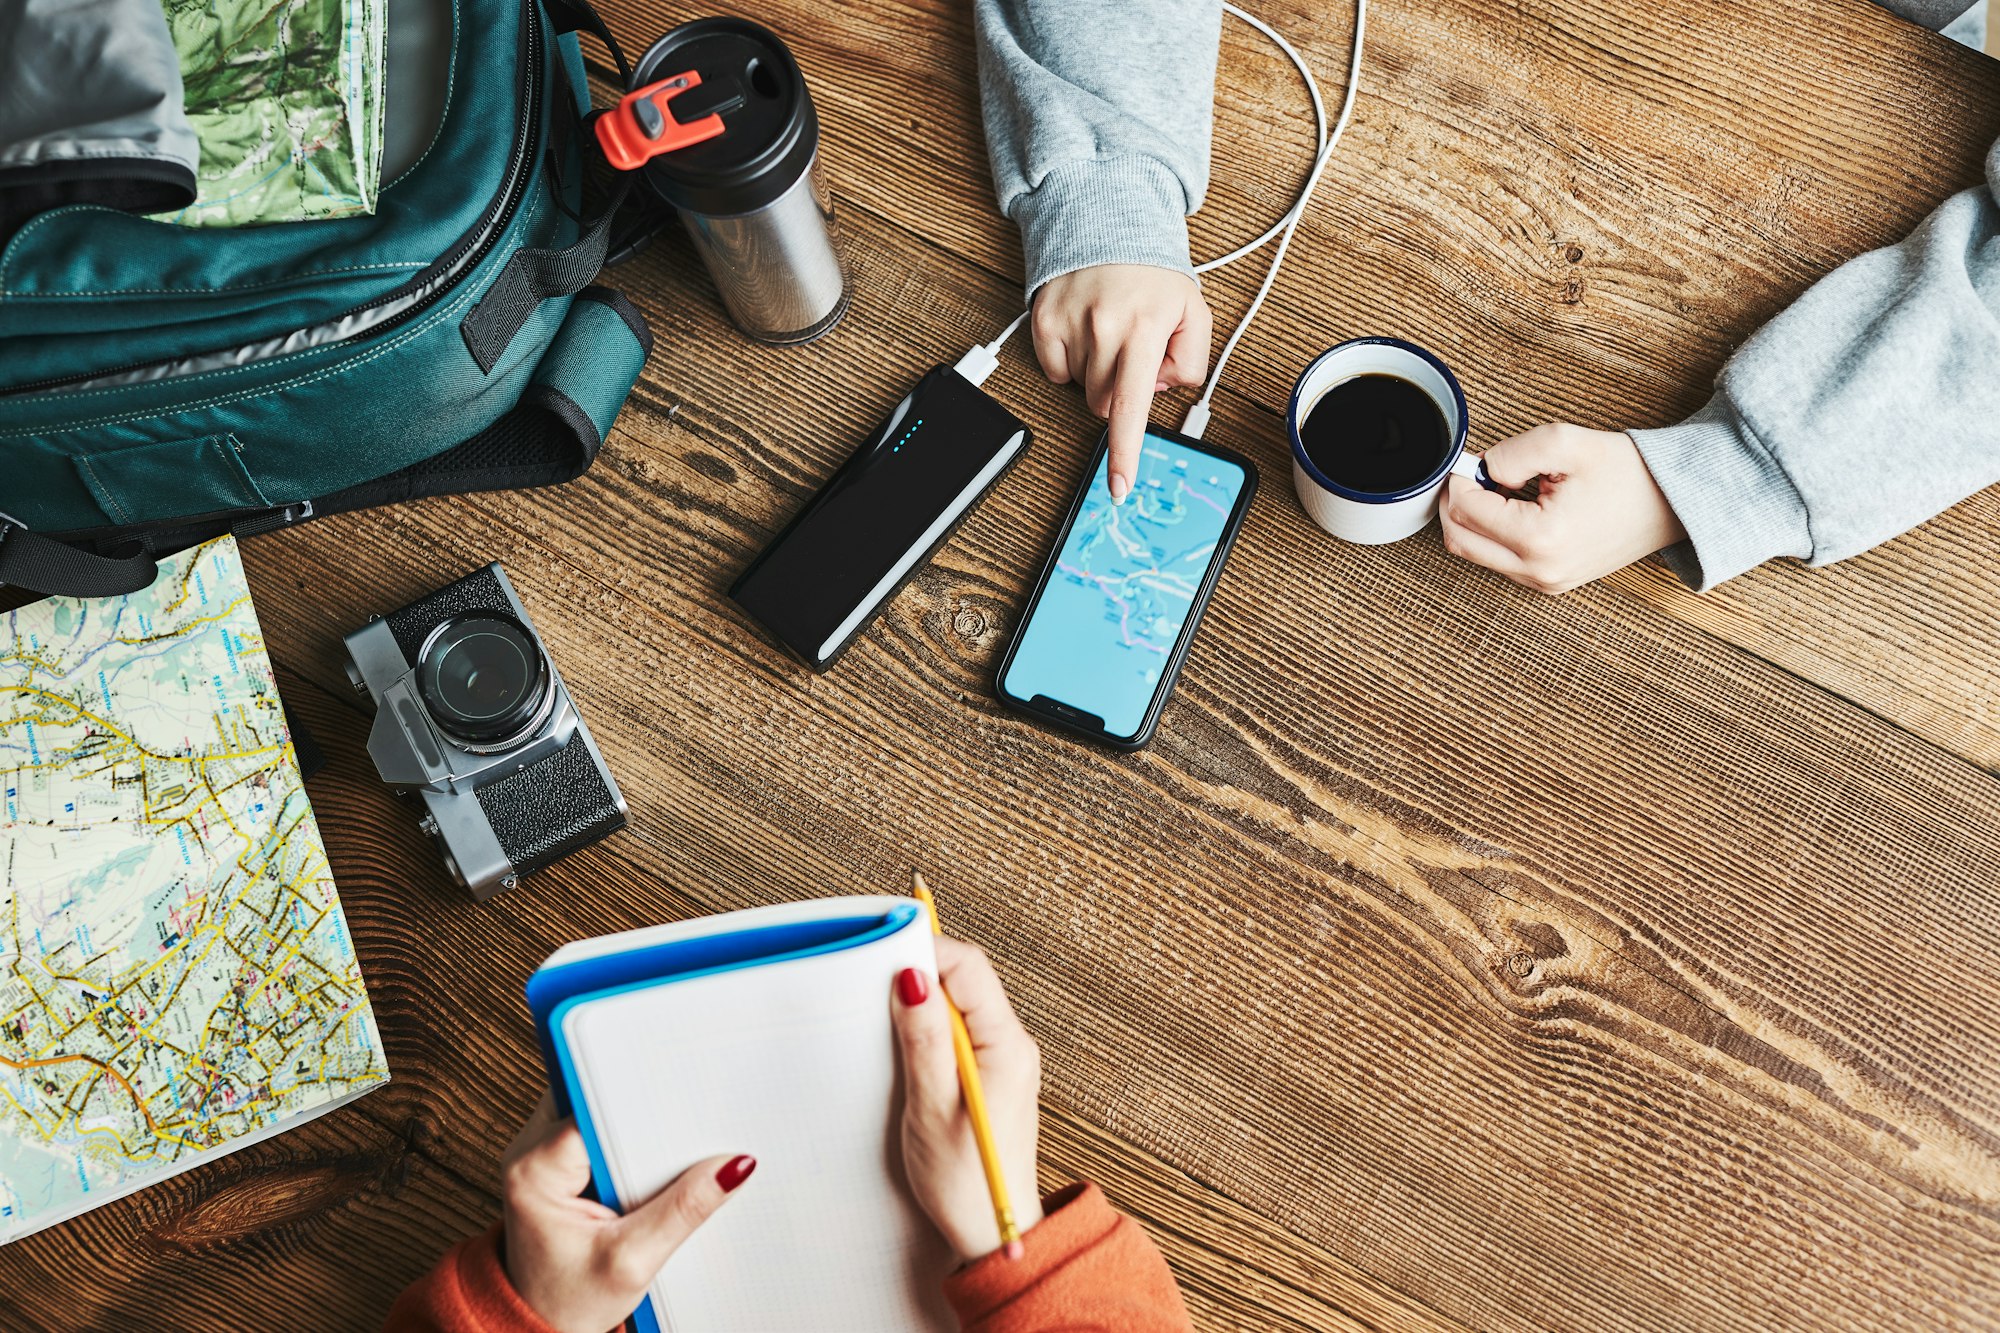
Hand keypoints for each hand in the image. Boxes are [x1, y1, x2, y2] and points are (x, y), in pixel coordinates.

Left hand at [501, 1093, 755, 1332]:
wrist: (545, 1327)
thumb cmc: (570, 1301)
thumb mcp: (633, 1261)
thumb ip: (683, 1210)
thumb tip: (734, 1166)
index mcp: (535, 1171)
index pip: (597, 1109)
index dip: (642, 1103)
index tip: (683, 1106)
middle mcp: (532, 1154)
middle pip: (600, 1104)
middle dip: (645, 1118)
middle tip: (686, 1137)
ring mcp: (545, 1156)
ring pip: (604, 1115)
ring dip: (639, 1134)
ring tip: (668, 1163)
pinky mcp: (562, 1165)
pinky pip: (603, 1134)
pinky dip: (632, 1149)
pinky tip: (652, 1172)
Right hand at [891, 936, 1044, 1261]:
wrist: (992, 1231)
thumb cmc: (965, 1182)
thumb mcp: (932, 1107)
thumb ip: (924, 1038)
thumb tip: (912, 977)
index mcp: (1006, 1045)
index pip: (969, 966)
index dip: (925, 950)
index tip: (881, 954)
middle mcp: (1012, 1043)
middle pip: (966, 977)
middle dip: (919, 970)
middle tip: (872, 984)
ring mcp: (1004, 1057)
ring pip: (960, 1000)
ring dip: (923, 1000)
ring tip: (884, 1017)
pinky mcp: (991, 1072)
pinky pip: (960, 1027)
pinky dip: (931, 1024)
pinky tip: (906, 1043)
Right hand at [1032, 265, 1211, 503]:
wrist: (1106, 223)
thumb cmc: (1153, 274)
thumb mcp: (1194, 313)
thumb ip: (1193, 362)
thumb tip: (1158, 392)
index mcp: (1146, 328)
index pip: (1133, 405)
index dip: (1125, 452)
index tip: (1119, 487)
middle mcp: (1104, 327)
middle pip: (1107, 405)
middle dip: (1122, 394)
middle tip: (1133, 356)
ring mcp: (1069, 324)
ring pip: (1083, 390)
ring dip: (1099, 375)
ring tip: (1110, 334)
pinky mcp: (1043, 321)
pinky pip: (1057, 372)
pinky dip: (1071, 362)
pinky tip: (1085, 332)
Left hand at [1438, 423, 1686, 592]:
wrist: (1672, 502)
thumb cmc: (1628, 473)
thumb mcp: (1565, 443)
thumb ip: (1511, 453)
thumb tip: (1480, 471)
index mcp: (1540, 539)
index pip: (1466, 511)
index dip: (1461, 479)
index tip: (1473, 459)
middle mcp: (1539, 570)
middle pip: (1460, 540)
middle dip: (1457, 503)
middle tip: (1474, 473)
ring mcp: (1544, 582)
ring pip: (1476, 554)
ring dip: (1475, 519)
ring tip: (1502, 488)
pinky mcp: (1550, 583)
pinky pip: (1501, 561)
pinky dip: (1494, 534)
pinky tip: (1515, 507)